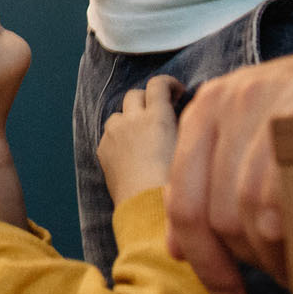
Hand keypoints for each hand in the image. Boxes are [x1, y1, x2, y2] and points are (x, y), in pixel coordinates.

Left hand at [96, 75, 181, 202]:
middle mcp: (132, 120)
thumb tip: (185, 115)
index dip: (168, 83)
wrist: (148, 210)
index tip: (176, 92)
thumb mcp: (190, 149)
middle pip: (135, 95)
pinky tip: (132, 155)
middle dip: (147, 100)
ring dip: (129, 119)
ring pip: (118, 115)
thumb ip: (186, 127)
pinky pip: (109, 135)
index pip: (158, 84)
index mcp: (157, 117)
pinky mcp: (102, 150)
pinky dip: (119, 138)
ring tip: (143, 136)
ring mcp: (113, 134)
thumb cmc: (177, 183)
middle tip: (160, 113)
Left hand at [166, 37, 292, 293]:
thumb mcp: (255, 132)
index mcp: (205, 112)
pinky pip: (280, 192)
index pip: (181, 201)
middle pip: (211, 214)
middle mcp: (223, 104)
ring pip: (243, 210)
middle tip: (283, 273)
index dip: (201, 261)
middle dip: (245, 261)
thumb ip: (213, 181)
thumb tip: (174, 248)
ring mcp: (263, 105)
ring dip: (274, 255)